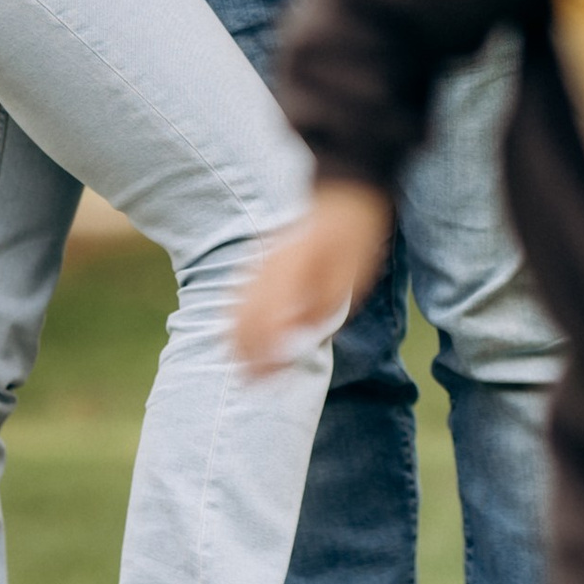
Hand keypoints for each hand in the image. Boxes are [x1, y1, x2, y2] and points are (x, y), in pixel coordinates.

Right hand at [234, 185, 393, 371]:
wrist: (343, 200)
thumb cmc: (351, 243)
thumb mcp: (345, 283)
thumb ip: (319, 311)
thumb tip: (295, 341)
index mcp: (291, 275)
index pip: (266, 324)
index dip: (264, 356)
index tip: (267, 380)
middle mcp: (267, 270)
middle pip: (243, 319)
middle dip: (244, 354)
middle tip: (251, 382)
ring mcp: (259, 265)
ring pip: (233, 308)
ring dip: (234, 339)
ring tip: (241, 366)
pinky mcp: (258, 263)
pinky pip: (235, 296)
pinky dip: (233, 320)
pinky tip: (236, 337)